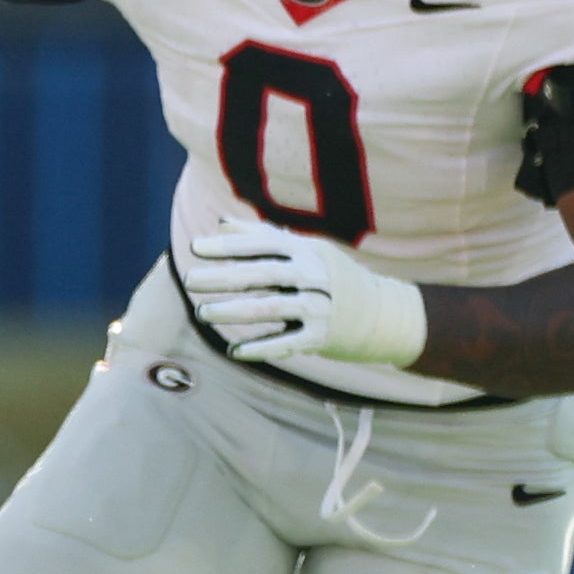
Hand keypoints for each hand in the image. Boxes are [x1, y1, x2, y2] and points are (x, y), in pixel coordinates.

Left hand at [182, 218, 429, 366]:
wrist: (384, 314)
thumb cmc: (332, 277)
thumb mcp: (305, 250)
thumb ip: (262, 237)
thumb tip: (220, 223)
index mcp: (306, 250)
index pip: (262, 244)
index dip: (228, 246)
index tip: (195, 248)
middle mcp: (313, 275)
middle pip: (261, 274)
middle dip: (222, 277)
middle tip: (190, 281)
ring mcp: (319, 307)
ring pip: (269, 308)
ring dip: (232, 312)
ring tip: (203, 312)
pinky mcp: (322, 338)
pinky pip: (284, 343)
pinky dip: (258, 348)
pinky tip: (233, 351)